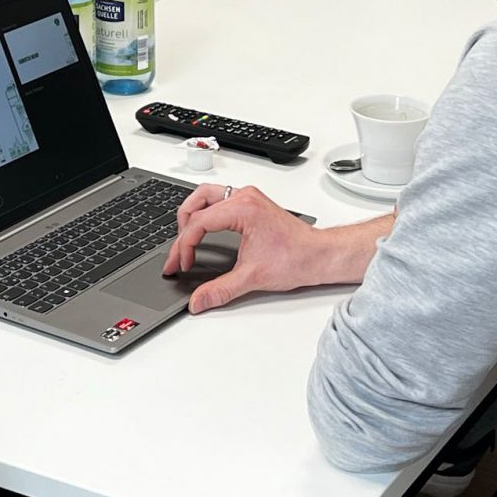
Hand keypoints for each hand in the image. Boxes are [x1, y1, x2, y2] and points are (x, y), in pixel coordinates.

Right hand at [161, 184, 356, 312]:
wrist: (318, 255)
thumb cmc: (296, 258)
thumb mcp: (252, 277)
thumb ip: (220, 290)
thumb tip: (198, 300)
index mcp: (243, 209)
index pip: (198, 222)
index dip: (184, 246)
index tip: (181, 264)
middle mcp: (244, 197)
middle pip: (196, 201)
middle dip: (182, 226)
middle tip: (178, 252)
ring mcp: (248, 198)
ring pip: (206, 196)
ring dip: (192, 215)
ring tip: (186, 239)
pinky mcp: (252, 203)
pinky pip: (219, 199)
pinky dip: (206, 213)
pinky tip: (204, 230)